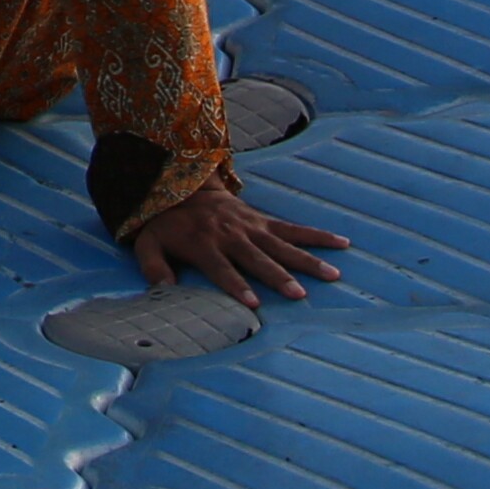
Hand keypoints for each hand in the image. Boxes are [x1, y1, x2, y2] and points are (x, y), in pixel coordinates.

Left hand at [126, 187, 347, 306]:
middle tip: (298, 294)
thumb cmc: (167, 224)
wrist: (183, 186)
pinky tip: (341, 242)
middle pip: (257, 259)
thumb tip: (161, 290)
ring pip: (282, 245)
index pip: (222, 269)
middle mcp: (231, 236)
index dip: (236, 285)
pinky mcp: (263, 221)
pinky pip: (293, 228)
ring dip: (306, 261)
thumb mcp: (148, 243)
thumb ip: (153, 266)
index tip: (253, 303)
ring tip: (332, 275)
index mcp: (204, 245)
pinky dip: (318, 235)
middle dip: (277, 276)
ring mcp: (251, 227)